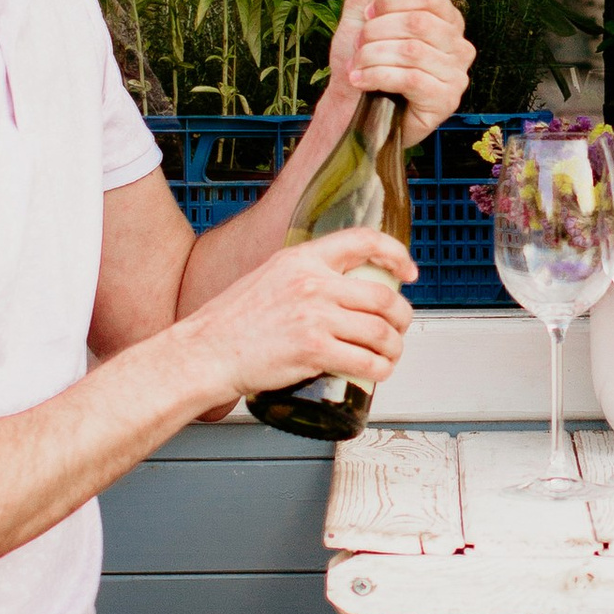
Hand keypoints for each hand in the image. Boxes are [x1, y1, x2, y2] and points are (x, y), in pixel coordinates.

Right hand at [185, 226, 414, 407]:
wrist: (205, 352)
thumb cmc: (231, 322)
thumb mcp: (269, 278)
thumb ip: (303, 277)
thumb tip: (338, 286)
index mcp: (302, 259)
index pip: (363, 241)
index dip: (395, 254)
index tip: (408, 271)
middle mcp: (312, 283)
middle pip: (383, 297)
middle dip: (401, 317)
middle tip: (399, 329)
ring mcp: (315, 317)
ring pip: (381, 332)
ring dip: (395, 348)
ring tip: (390, 355)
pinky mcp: (314, 351)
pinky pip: (366, 362)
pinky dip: (381, 370)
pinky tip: (378, 372)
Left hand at [327, 0, 474, 139]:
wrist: (349, 106)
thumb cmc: (361, 58)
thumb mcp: (365, 9)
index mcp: (447, 20)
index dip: (391, 0)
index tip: (367, 14)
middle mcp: (459, 45)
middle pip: (419, 21)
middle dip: (377, 30)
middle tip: (359, 44)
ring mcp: (457, 74)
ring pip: (412, 50)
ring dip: (372, 55)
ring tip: (356, 66)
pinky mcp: (446, 100)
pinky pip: (411, 78)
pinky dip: (377, 76)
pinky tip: (360, 81)